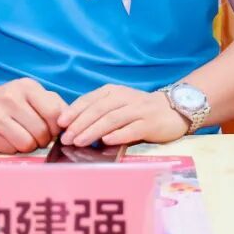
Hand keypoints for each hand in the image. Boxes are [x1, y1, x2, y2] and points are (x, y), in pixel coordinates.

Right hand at [0, 78, 67, 154]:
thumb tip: (72, 124)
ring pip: (27, 143)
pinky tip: (10, 139)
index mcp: (27, 87)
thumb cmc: (15, 102)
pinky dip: (15, 149)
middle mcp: (10, 98)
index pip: (54, 113)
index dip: (58, 127)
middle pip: (41, 132)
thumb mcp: (35, 96)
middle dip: (44, 139)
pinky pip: (12, 149)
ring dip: (30, 146)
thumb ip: (56, 106)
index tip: (54, 130)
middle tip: (39, 136)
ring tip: (25, 137)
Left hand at [58, 85, 189, 147]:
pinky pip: (131, 129)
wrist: (173, 110)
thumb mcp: (118, 104)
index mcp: (113, 91)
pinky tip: (106, 142)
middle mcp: (125, 98)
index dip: (74, 111)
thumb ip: (99, 112)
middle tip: (66, 138)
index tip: (60, 123)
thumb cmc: (139, 110)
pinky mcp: (150, 123)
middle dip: (80, 124)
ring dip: (93, 131)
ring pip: (112, 119)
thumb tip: (73, 128)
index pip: (90, 99)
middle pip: (98, 110)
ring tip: (79, 141)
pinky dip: (118, 135)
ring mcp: (138, 110)